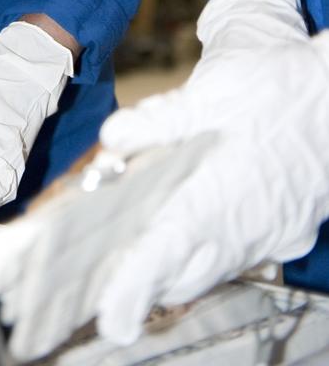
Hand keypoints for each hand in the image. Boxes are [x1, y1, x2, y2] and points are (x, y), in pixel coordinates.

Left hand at [95, 0, 328, 344]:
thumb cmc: (281, 88)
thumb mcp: (215, 90)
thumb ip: (161, 119)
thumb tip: (115, 136)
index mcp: (224, 194)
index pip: (170, 252)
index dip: (136, 283)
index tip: (113, 311)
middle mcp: (251, 227)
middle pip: (187, 275)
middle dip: (147, 280)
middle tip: (111, 274)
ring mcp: (273, 233)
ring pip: (215, 268)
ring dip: (178, 266)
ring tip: (141, 250)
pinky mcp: (287, 230)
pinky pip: (241, 255)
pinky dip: (210, 251)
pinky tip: (191, 227)